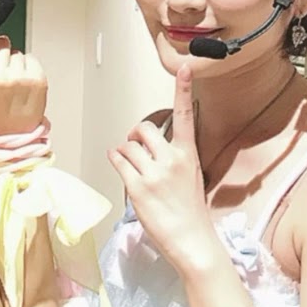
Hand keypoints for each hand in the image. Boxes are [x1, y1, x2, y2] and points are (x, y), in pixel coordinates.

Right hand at [0, 0, 46, 135]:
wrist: (10, 134)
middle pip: (1, 42)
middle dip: (1, 54)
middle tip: (0, 76)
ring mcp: (19, 77)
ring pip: (18, 51)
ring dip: (16, 63)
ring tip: (13, 84)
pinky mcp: (37, 79)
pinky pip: (31, 58)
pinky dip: (28, 69)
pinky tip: (24, 85)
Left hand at [108, 64, 210, 251]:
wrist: (192, 240)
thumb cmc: (191, 212)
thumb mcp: (191, 177)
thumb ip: (174, 158)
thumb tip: (150, 148)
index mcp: (188, 154)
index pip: (185, 116)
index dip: (184, 89)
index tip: (183, 67)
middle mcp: (172, 159)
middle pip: (145, 128)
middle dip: (135, 134)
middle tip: (134, 144)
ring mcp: (154, 173)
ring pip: (127, 145)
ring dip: (124, 152)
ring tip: (130, 165)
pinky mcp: (137, 187)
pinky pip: (118, 161)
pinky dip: (115, 160)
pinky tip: (119, 165)